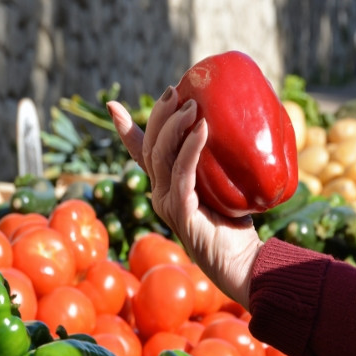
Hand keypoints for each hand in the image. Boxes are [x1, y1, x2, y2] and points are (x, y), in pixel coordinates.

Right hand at [107, 86, 262, 307]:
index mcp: (164, 186)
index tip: (112, 107)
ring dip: (175, 126)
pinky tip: (202, 129)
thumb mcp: (220, 184)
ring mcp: (167, 204)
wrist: (243, 263)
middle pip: (150, 147)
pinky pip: (182, 174)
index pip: (140, 153)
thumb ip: (213, 162)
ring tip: (192, 105)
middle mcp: (159, 194)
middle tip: (174, 91)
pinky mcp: (181, 213)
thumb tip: (225, 125)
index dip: (125, 130)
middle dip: (158, 115)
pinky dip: (190, 148)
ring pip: (161, 157)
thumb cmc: (235, 223)